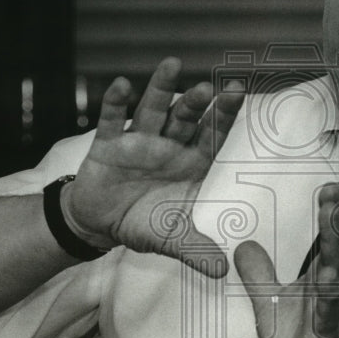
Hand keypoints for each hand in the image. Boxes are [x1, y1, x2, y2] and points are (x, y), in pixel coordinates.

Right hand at [64, 57, 244, 276]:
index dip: (225, 116)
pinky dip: (116, 102)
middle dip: (195, 104)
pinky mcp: (108, 143)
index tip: (237, 92)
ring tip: (172, 65)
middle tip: (206, 88)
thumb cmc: (143, 223)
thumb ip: (195, 251)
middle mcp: (169, 145)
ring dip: (161, 89)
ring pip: (153, 110)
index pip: (213, 135)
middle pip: (185, 119)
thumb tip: (222, 272)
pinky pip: (112, 119)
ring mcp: (139, 140)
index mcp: (191, 162)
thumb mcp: (171, 240)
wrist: (100, 224)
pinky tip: (123, 85)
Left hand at [233, 180, 338, 337]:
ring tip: (338, 212)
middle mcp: (330, 288)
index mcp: (320, 278)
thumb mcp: (269, 303)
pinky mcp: (325, 334)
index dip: (332, 210)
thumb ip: (258, 274)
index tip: (334, 182)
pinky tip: (329, 273)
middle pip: (338, 244)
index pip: (328, 236)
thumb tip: (243, 246)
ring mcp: (330, 310)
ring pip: (336, 268)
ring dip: (338, 240)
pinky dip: (329, 290)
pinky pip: (328, 309)